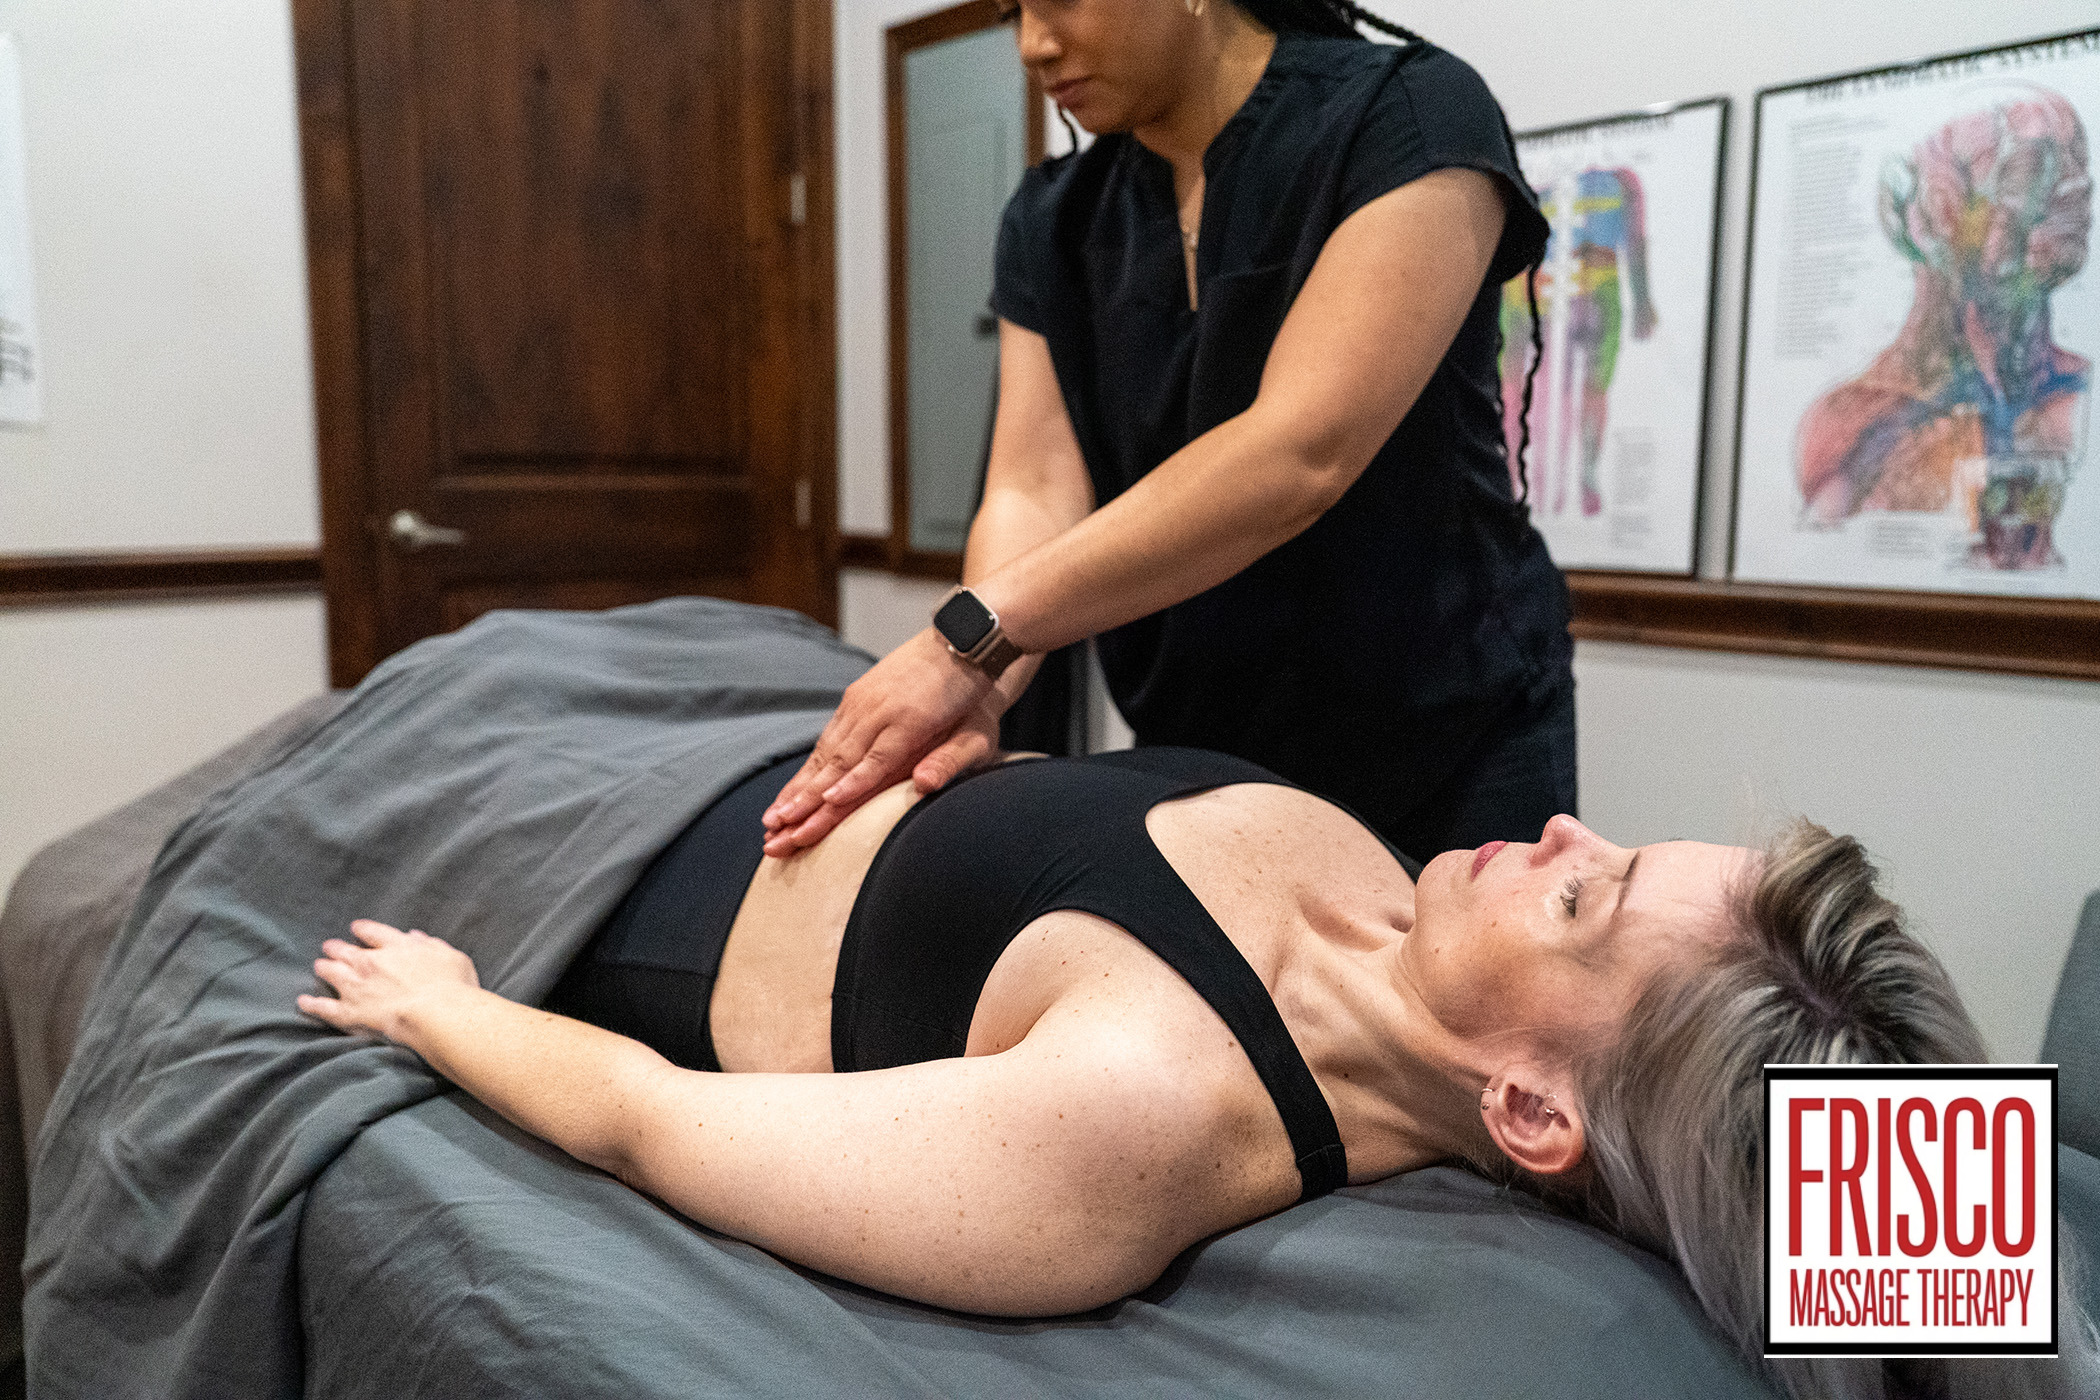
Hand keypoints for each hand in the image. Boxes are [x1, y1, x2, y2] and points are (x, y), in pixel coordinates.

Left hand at [298, 919, 479, 1043]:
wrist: (437, 1014)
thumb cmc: (453, 987)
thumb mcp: (452, 957)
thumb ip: (432, 945)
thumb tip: (417, 937)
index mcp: (397, 946)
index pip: (373, 932)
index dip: (363, 929)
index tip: (356, 928)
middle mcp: (371, 962)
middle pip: (346, 950)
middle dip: (337, 947)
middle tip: (330, 946)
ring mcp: (357, 987)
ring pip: (332, 973)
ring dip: (324, 968)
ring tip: (319, 966)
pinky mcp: (350, 1012)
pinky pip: (323, 1007)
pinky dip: (311, 1004)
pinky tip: (303, 1001)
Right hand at [762, 628, 1005, 855]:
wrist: (960, 639)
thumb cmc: (970, 693)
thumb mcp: (974, 730)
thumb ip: (949, 759)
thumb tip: (924, 785)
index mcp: (909, 720)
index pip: (874, 762)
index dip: (850, 787)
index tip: (824, 809)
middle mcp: (877, 710)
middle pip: (839, 761)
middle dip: (807, 799)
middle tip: (779, 831)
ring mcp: (862, 701)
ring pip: (826, 750)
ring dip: (799, 786)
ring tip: (774, 818)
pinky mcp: (855, 696)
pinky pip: (829, 735)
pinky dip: (811, 764)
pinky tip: (796, 785)